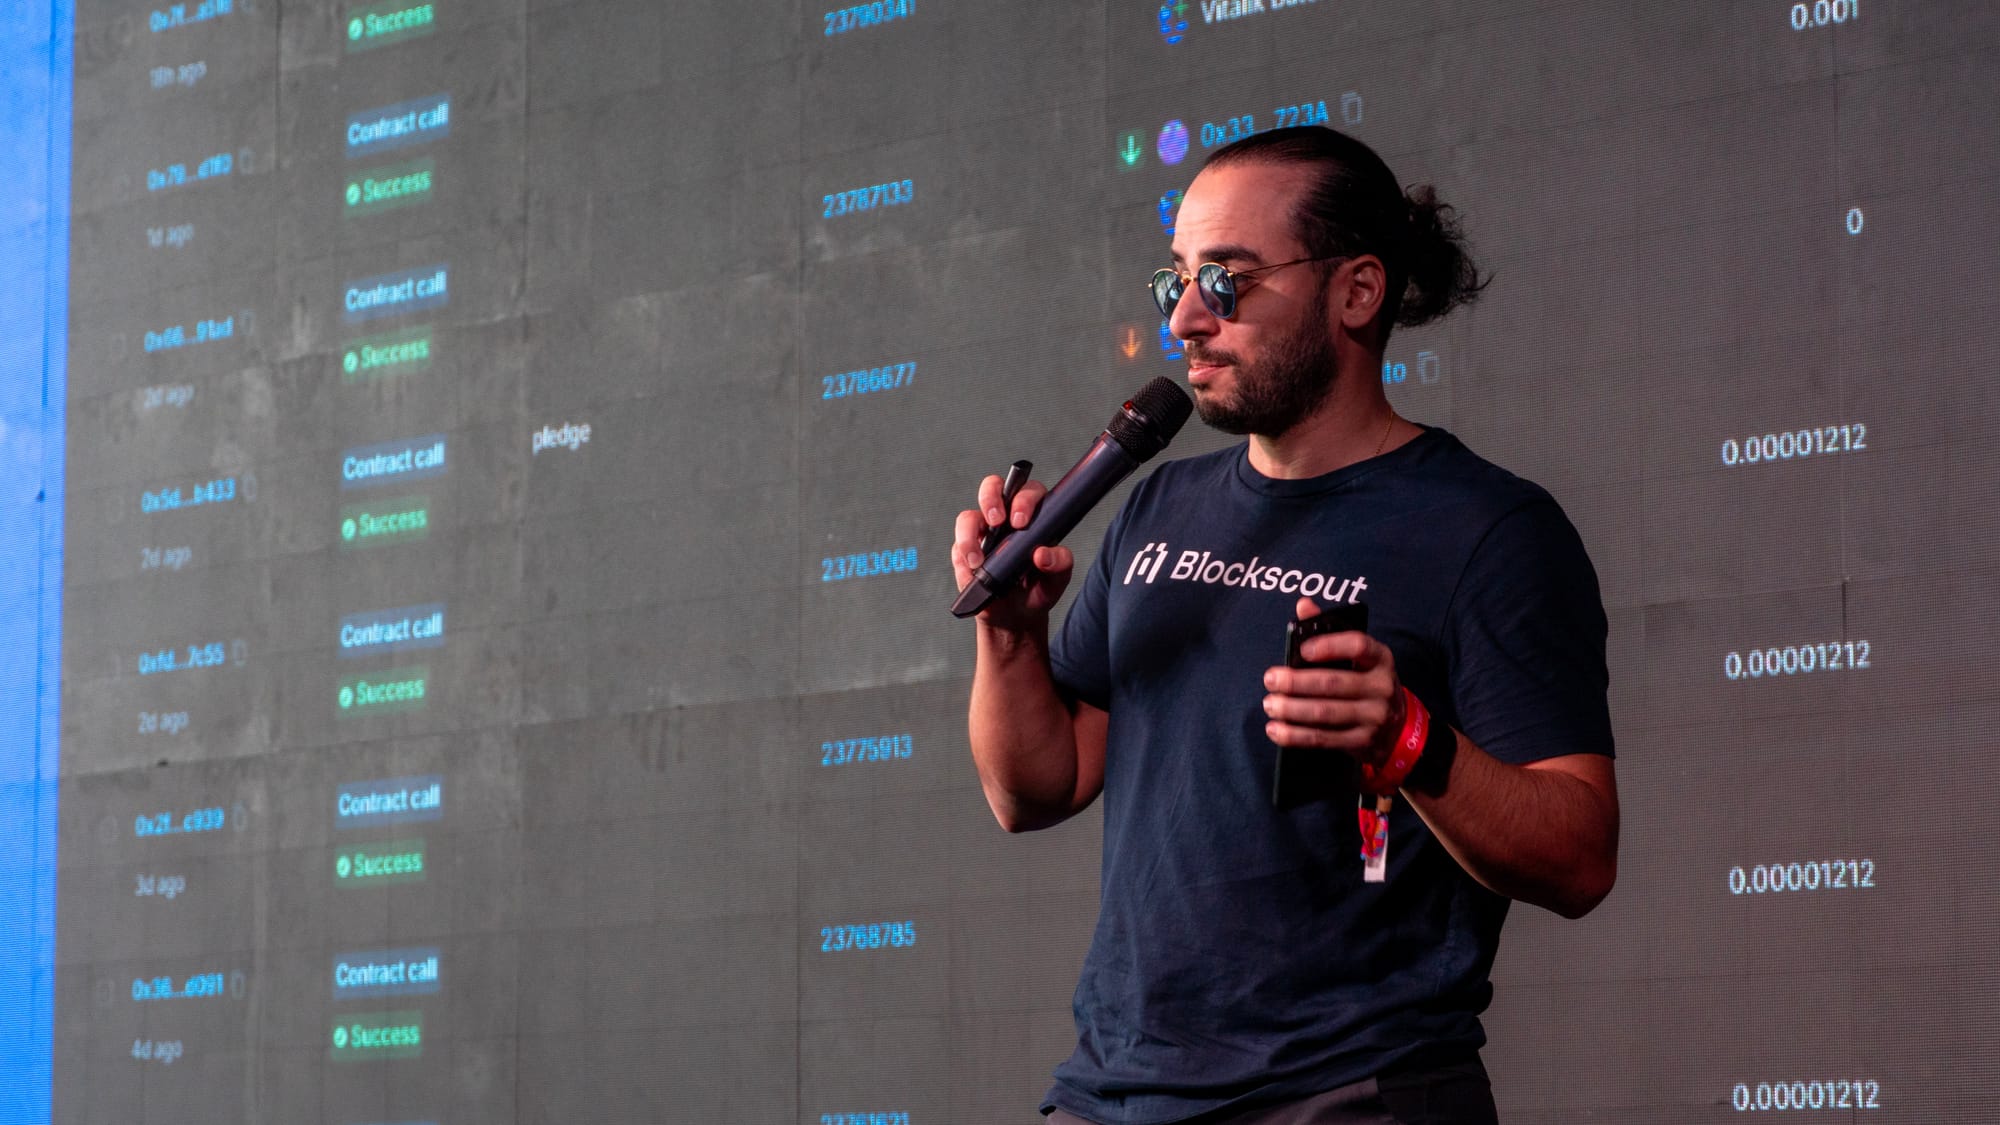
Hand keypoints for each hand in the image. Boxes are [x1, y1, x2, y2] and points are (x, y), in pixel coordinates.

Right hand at [951, 474, 1072, 632]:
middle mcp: (1006, 518)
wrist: (1015, 616)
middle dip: (991, 498)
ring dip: (970, 533)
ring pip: (968, 516)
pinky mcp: (964, 550)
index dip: (1024, 499)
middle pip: (994, 487)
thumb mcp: (1057, 579)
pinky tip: (974, 570)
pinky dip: (964, 556)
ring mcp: (983, 532)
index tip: (1021, 521)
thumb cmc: (1038, 589)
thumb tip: (1042, 554)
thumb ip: (1060, 564)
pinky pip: (958, 545)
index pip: (1029, 492)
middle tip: (997, 521)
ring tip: (979, 560)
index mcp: (1033, 517)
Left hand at [1261, 597, 1403, 765]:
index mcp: (1380, 658)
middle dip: (1296, 682)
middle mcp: (1381, 686)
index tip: (1302, 649)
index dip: (1329, 645)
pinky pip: (1323, 739)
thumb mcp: (1358, 656)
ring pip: (1325, 713)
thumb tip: (1303, 605)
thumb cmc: (1366, 681)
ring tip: (1270, 704)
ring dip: (1291, 709)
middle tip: (1270, 679)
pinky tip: (1275, 729)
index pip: (1358, 646)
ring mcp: (1374, 717)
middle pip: (1333, 683)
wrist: (1396, 727)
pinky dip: (1295, 736)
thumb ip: (1329, 630)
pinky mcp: (1362, 741)